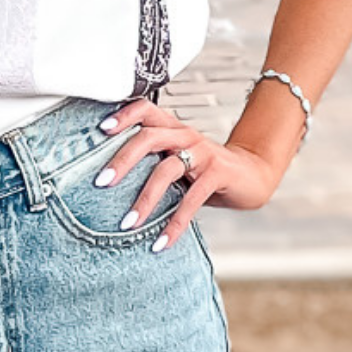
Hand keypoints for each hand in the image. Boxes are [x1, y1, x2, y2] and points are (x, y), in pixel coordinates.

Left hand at [97, 98, 278, 251]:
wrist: (251, 174)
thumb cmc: (205, 168)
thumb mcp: (176, 158)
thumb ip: (151, 161)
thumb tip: (108, 182)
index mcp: (171, 127)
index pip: (145, 109)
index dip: (123, 115)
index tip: (100, 128)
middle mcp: (185, 134)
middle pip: (148, 137)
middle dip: (122, 160)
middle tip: (101, 182)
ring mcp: (202, 152)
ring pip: (166, 169)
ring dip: (144, 199)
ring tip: (128, 223)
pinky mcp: (217, 173)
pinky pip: (192, 199)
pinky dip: (175, 223)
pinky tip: (163, 242)